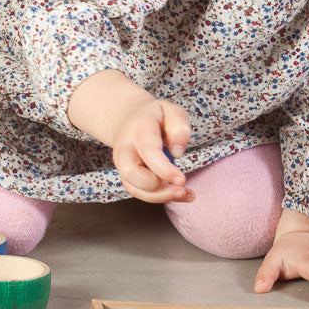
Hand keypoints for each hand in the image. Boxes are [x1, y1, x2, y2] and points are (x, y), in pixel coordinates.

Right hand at [67, 70, 192, 203]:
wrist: (129, 119)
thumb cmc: (155, 117)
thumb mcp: (171, 111)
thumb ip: (179, 127)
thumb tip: (177, 152)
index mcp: (138, 129)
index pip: (148, 151)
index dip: (163, 169)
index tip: (182, 180)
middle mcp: (125, 148)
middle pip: (131, 173)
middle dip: (157, 186)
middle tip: (182, 185)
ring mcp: (123, 164)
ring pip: (134, 188)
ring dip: (160, 196)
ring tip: (186, 193)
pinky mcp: (127, 176)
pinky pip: (139, 193)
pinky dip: (159, 198)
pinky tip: (180, 194)